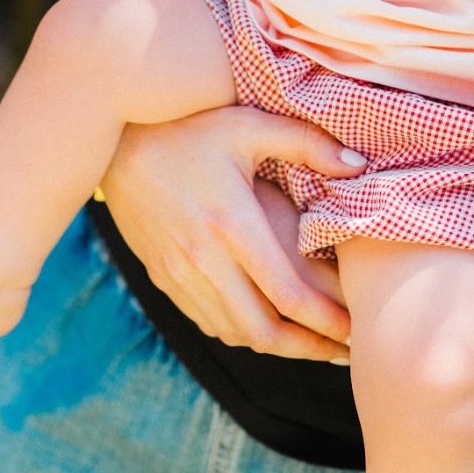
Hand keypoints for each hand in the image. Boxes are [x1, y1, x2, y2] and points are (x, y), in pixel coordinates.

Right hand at [99, 105, 364, 360]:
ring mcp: (178, 272)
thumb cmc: (190, 126)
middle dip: (309, 348)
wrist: (115, 140)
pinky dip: (240, 332)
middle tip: (342, 348)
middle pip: (264, 331)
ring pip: (235, 333)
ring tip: (312, 342)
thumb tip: (357, 164)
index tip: (357, 327)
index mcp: (231, 224)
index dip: (328, 321)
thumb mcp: (248, 125)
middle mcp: (203, 258)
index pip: (288, 294)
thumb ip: (307, 141)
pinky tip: (263, 322)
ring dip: (277, 345)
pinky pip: (207, 321)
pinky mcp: (161, 276)